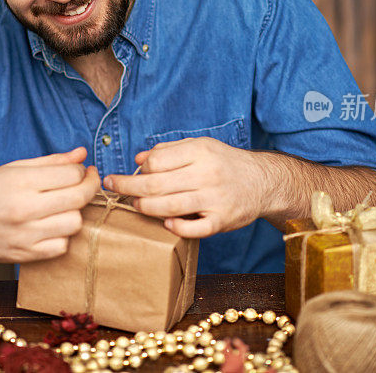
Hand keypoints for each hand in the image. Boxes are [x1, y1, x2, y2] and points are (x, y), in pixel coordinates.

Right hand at [0, 147, 99, 262]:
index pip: (71, 174)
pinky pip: (61, 247)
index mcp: (21, 181)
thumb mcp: (15, 167)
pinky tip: (53, 227)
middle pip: (78, 198)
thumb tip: (82, 154)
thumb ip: (51, 161)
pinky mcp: (24, 255)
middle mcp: (24, 208)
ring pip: (74, 224)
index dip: (82, 171)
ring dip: (75, 213)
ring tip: (65, 207)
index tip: (82, 170)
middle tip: (86, 183)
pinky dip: (62, 236)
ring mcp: (25, 234)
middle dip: (89, 188)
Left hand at [103, 138, 271, 237]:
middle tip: (112, 187)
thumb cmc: (224, 163)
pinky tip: (166, 222)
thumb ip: (169, 150)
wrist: (263, 181)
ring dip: (145, 207)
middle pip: (156, 184)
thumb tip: (138, 158)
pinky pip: (193, 229)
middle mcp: (207, 174)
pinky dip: (175, 227)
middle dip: (128, 187)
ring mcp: (215, 199)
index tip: (132, 172)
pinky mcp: (222, 221)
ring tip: (136, 204)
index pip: (157, 161)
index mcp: (200, 152)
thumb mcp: (201, 146)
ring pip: (169, 207)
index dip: (139, 168)